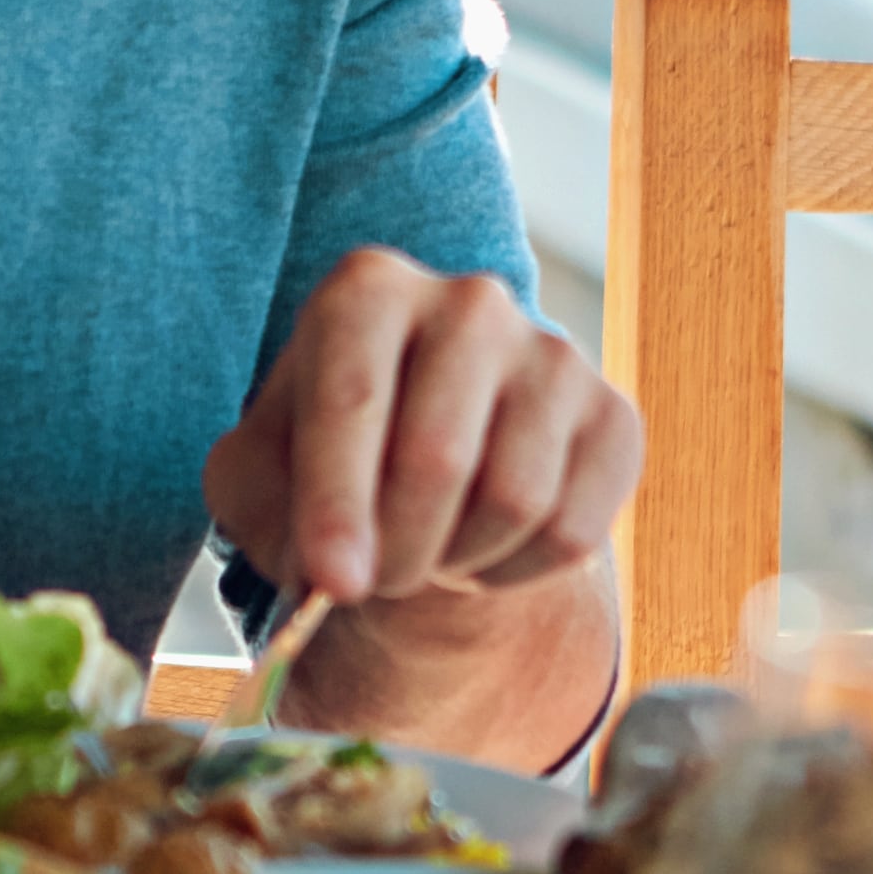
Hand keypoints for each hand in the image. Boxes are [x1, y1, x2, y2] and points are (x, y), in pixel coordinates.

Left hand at [207, 250, 640, 603]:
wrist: (430, 460)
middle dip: (397, 550)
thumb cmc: (329, 459)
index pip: (354, 398)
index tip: (334, 583)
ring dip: (457, 562)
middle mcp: (470, 301)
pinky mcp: (613, 417)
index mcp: (368, 290)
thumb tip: (328, 576)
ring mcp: (555, 354)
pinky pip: (573, 531)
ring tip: (427, 549)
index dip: (338, 503)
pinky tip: (483, 549)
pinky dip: (515, 573)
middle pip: (438, 458)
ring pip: (514, 502)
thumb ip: (261, 509)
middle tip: (372, 582)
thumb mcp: (259, 472)